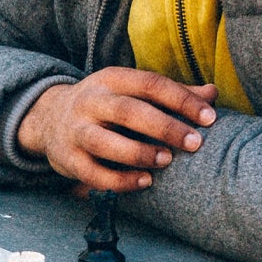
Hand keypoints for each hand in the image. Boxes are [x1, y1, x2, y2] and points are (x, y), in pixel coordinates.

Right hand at [16, 68, 216, 192]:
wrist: (48, 118)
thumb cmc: (106, 106)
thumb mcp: (131, 91)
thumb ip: (171, 94)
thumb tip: (212, 93)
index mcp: (111, 80)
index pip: (149, 84)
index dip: (181, 99)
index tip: (209, 117)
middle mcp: (90, 101)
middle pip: (127, 111)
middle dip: (164, 127)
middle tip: (195, 143)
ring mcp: (75, 130)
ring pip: (104, 142)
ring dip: (138, 153)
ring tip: (166, 161)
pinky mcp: (67, 158)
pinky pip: (93, 173)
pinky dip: (120, 180)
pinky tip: (145, 182)